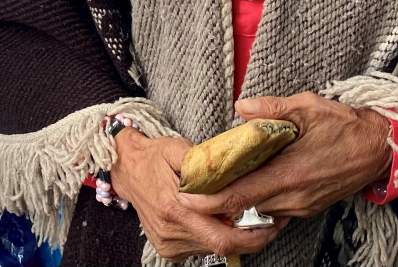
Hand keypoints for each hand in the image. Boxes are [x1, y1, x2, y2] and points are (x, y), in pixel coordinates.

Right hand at [111, 127, 286, 260]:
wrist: (126, 169)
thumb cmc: (154, 155)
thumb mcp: (178, 147)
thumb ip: (203, 161)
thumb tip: (232, 167)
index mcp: (175, 207)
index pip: (222, 236)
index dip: (251, 235)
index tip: (272, 223)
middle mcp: (171, 231)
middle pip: (222, 247)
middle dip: (250, 239)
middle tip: (271, 224)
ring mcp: (168, 244)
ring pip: (212, 249)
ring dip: (234, 237)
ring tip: (250, 217)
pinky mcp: (167, 249)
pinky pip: (200, 248)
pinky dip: (215, 236)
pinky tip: (223, 221)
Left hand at [177, 93, 389, 220]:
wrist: (379, 148)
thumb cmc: (344, 125)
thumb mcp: (307, 106)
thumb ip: (271, 109)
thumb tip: (241, 108)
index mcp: (288, 174)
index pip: (239, 195)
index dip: (210, 199)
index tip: (186, 196)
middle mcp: (293, 197)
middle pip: (244, 207)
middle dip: (216, 200)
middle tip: (191, 186)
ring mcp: (301, 206)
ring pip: (258, 210)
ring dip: (236, 201)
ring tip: (214, 183)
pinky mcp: (308, 207)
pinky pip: (274, 210)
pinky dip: (256, 201)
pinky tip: (247, 184)